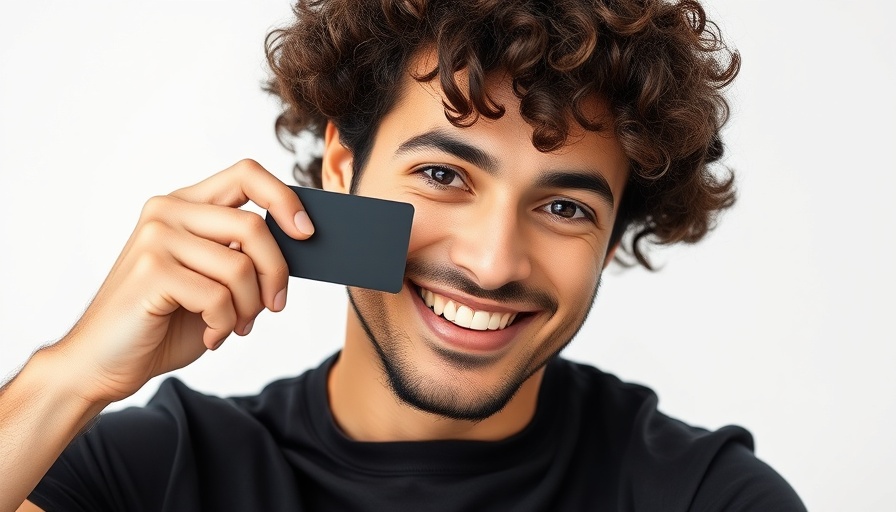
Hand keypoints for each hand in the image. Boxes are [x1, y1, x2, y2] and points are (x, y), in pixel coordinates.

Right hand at [51, 159, 312, 404]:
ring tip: (233, 325)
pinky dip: (224, 324)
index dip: (285, 198)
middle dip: (276, 274)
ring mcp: (155, 238)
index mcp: (185, 205)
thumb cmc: (165, 322)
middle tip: (273, 306)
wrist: (103, 363)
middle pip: (254, 226)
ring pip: (240, 266)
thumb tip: (298, 238)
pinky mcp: (150, 271)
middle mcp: (167, 211)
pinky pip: (218, 296)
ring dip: (249, 307)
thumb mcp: (215, 279)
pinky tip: (211, 335)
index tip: (307, 234)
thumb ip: (244, 254)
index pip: (247, 173)